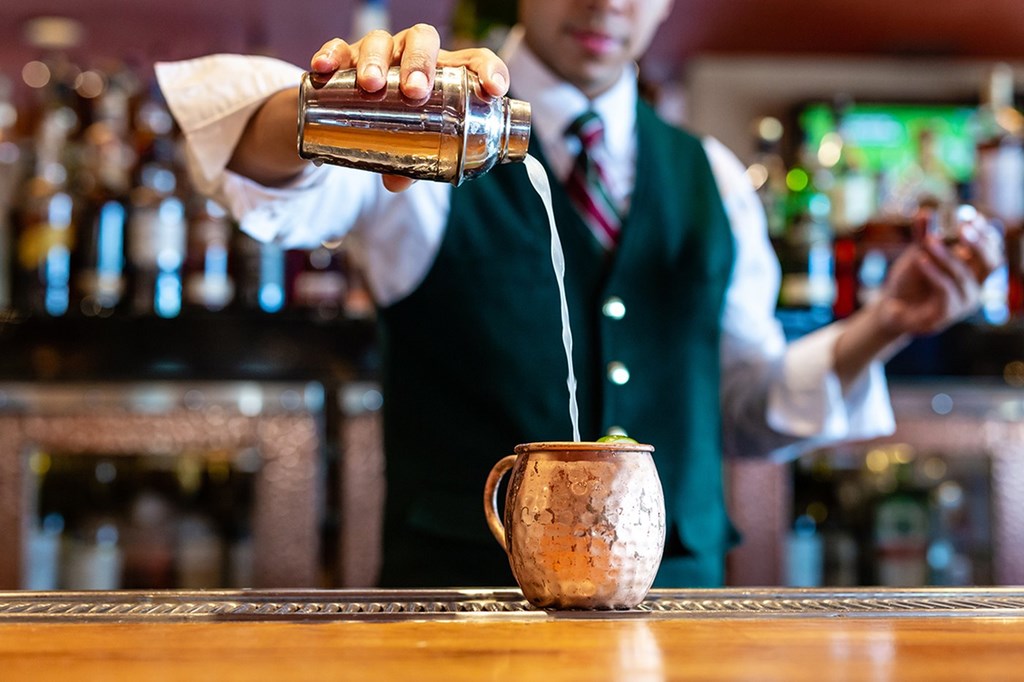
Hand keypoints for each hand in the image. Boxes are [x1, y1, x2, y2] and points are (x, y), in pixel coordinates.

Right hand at [310, 25, 509, 191]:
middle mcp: (416, 55)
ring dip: (375, 60)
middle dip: (420, 64)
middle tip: (414, 91)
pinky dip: (332, 54)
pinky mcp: (349, 56)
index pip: (475, 61)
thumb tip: (397, 183)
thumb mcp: (416, 148)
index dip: (489, 70)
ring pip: (381, 41)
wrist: (364, 111)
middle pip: (423, 40)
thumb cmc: (406, 128)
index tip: (493, 90)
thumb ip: (413, 167)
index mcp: (447, 74)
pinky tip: (324, 68)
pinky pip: (340, 48)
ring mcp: (382, 52)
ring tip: (370, 85)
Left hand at [876, 210, 1003, 336]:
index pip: (992, 250)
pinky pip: (945, 291)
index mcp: (974, 270)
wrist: (890, 306)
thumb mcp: (917, 253)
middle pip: (991, 264)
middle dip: (978, 245)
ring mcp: (962, 302)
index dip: (985, 233)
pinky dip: (934, 273)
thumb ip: (923, 235)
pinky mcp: (946, 314)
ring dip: (947, 256)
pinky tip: (921, 259)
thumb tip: (925, 212)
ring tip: (929, 240)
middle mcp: (974, 286)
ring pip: (963, 276)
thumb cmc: (911, 279)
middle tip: (962, 228)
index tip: (970, 215)